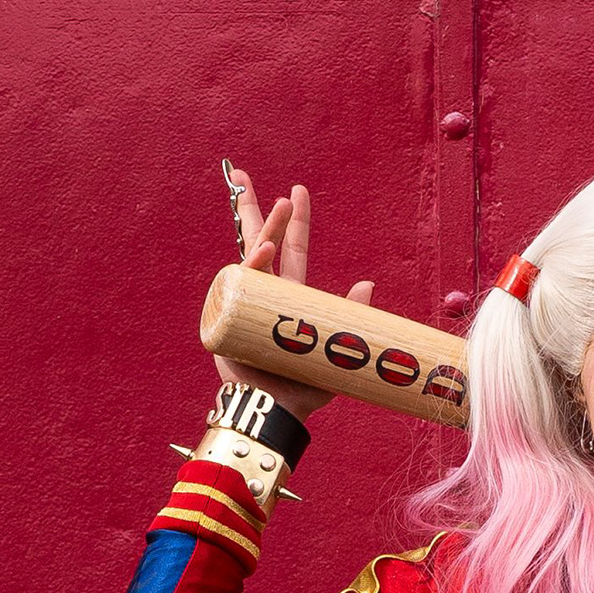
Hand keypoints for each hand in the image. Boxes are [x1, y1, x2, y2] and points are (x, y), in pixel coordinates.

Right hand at [213, 168, 375, 419]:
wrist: (275, 415)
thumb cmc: (303, 391)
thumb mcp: (335, 352)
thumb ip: (350, 317)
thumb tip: (368, 284)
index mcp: (290, 299)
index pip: (293, 252)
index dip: (294, 223)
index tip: (297, 191)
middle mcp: (264, 295)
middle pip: (259, 242)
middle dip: (255, 209)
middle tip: (248, 177)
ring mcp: (242, 302)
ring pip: (250, 256)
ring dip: (262, 228)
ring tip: (278, 207)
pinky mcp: (225, 316)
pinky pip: (237, 282)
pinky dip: (251, 264)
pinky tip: (262, 250)